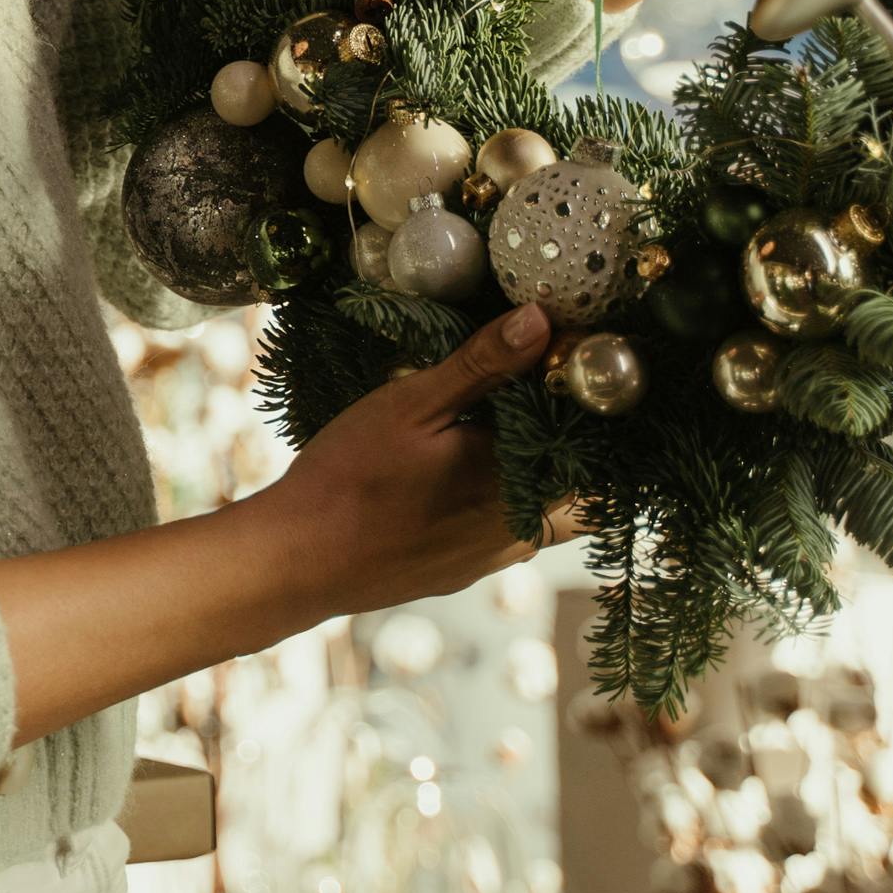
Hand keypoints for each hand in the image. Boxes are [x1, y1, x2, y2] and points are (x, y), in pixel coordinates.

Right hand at [233, 302, 589, 635]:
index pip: (593, 444)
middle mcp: (520, 528)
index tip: (564, 367)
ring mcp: (493, 557)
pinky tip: (463, 475)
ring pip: (549, 513)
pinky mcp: (465, 571)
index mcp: (518, 481)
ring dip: (542, 475)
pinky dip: (507, 501)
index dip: (587, 405)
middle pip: (584, 486)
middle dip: (572, 442)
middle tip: (538, 394)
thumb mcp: (411, 405)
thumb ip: (482, 365)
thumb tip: (542, 321)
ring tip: (503, 430)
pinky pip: (511, 534)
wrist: (299, 560)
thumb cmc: (350, 477)